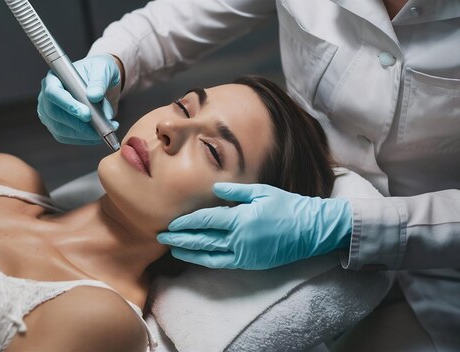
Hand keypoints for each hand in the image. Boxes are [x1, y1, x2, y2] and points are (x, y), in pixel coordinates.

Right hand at [37, 54, 120, 144]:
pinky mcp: (57, 126)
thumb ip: (99, 81)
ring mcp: (50, 114)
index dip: (68, 105)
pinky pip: (67, 137)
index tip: (87, 114)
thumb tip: (94, 96)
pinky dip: (84, 139)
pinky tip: (98, 135)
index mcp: (54, 78)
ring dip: (84, 134)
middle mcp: (47, 97)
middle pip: (55, 114)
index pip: (53, 93)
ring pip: (61, 130)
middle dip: (78, 124)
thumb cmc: (97, 72)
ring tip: (106, 129)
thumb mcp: (103, 69)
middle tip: (100, 126)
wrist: (99, 83)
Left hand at [157, 183, 352, 269]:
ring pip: (209, 255)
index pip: (205, 221)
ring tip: (173, 249)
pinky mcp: (250, 263)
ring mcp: (244, 254)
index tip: (171, 223)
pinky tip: (195, 257)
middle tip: (162, 237)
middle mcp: (239, 239)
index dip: (186, 223)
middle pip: (202, 240)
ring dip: (189, 252)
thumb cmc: (287, 206)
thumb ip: (235, 192)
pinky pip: (222, 264)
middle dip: (180, 239)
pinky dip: (206, 261)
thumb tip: (213, 190)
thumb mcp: (261, 192)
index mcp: (240, 219)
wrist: (311, 230)